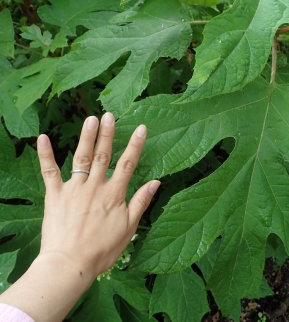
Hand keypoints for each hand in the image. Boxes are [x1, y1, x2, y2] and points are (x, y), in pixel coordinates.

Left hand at [37, 112, 159, 277]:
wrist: (70, 263)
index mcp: (114, 194)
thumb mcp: (128, 227)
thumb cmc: (102, 249)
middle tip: (109, 115)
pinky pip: (49, 171)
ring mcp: (74, 188)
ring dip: (86, 137)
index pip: (128, 164)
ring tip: (90, 119)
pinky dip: (45, 154)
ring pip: (81, 157)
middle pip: (103, 155)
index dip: (135, 145)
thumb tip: (156, 182)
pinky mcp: (55, 195)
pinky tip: (43, 138)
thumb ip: (141, 202)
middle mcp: (95, 186)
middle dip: (107, 133)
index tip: (141, 128)